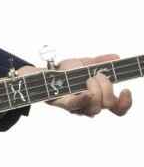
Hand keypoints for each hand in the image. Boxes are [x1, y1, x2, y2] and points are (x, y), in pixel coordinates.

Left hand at [17, 55, 132, 116]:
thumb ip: (100, 61)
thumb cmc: (62, 72)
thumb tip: (116, 58)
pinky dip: (82, 99)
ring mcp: (74, 106)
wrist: (39, 74)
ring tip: (88, 78)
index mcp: (96, 98)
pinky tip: (86, 93)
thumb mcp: (84, 64)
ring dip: (96, 88)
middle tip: (97, 76)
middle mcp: (87, 105)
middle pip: (107, 104)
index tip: (125, 90)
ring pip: (94, 106)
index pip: (117, 109)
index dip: (125, 103)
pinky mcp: (60, 102)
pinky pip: (73, 105)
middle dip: (108, 86)